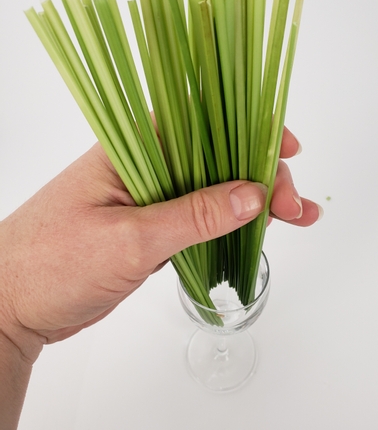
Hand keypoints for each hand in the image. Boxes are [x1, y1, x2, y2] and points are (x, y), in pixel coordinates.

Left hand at [0, 127, 321, 362]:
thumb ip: (194, 217)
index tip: (285, 149)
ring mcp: (148, 200)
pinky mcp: (151, 231)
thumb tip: (251, 196)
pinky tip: (259, 233)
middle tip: (293, 206)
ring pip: (213, 191)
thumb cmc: (51, 264)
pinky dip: (231, 227)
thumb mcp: (130, 240)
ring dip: (254, 202)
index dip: (248, 128)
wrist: (10, 307)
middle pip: (217, 157)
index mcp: (130, 149)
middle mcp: (143, 167)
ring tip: (297, 218)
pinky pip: (200, 221)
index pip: (201, 121)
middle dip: (262, 175)